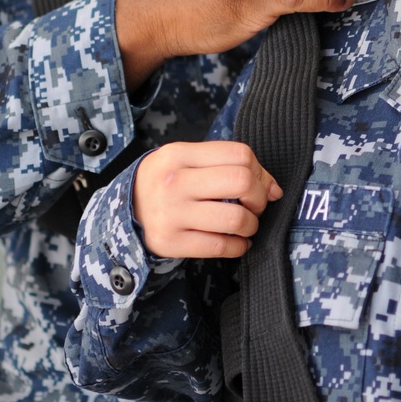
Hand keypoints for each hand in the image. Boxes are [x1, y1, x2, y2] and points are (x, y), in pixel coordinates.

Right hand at [133, 140, 281, 258]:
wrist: (126, 213)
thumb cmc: (166, 183)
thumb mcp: (185, 161)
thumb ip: (226, 165)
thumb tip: (274, 188)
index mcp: (178, 154)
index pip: (239, 154)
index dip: (260, 171)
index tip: (259, 184)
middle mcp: (174, 182)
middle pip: (242, 182)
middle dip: (259, 197)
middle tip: (254, 206)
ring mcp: (171, 214)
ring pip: (236, 218)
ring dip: (251, 224)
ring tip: (245, 225)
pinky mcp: (171, 242)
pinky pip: (221, 246)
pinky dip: (239, 247)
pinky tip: (237, 242)